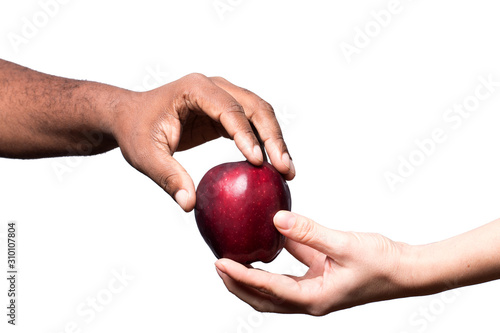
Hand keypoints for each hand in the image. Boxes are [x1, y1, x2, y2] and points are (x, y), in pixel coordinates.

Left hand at [113, 73, 294, 210]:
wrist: (132, 117)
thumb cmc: (137, 132)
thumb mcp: (145, 156)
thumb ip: (168, 177)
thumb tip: (190, 204)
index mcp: (195, 89)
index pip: (228, 109)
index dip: (246, 135)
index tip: (258, 162)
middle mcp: (214, 87)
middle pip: (255, 107)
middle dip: (273, 138)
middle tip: (284, 169)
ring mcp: (223, 97)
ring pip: (261, 113)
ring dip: (276, 140)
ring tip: (287, 171)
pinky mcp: (226, 112)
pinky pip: (253, 124)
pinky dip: (266, 143)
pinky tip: (274, 165)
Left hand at [215, 211, 410, 315]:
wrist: (406, 269)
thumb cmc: (382, 263)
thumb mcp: (344, 245)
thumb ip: (308, 232)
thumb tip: (276, 219)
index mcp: (314, 299)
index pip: (268, 290)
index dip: (241, 277)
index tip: (219, 262)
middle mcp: (311, 299)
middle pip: (264, 298)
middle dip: (238, 284)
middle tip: (218, 264)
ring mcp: (315, 290)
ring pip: (274, 289)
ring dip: (253, 277)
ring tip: (233, 260)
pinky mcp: (321, 278)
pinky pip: (291, 272)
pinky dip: (275, 263)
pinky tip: (267, 243)